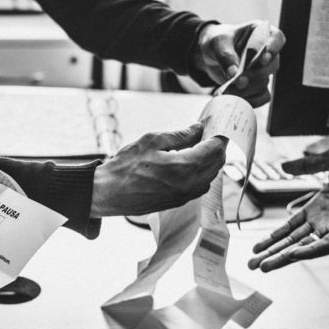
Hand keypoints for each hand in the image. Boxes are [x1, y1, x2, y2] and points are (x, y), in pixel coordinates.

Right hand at [90, 123, 227, 216]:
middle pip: (217, 164)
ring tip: (196, 148)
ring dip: (209, 162)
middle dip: (215, 148)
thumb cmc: (126, 166)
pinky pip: (199, 186)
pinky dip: (200, 174)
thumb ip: (180, 135)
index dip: (219, 136)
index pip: (216, 149)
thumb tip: (198, 129)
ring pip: (210, 177)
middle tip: (206, 135)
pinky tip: (186, 164)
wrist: (109, 192)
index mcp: (185, 166)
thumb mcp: (152, 141)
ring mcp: (185, 196)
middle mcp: (190, 184)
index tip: (215, 126)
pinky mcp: (178, 202)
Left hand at [192, 21, 284, 106]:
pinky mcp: (257, 85)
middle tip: (239, 81)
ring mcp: (262, 70)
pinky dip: (251, 100)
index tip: (263, 58)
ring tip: (228, 91)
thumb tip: (235, 73)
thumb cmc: (216, 42)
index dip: (274, 48)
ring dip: (248, 89)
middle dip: (256, 74)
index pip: (276, 38)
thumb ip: (226, 55)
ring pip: (264, 82)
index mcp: (261, 33)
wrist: (209, 55)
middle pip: (272, 64)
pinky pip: (262, 96)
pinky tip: (236, 100)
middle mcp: (266, 52)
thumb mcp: (218, 43)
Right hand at [248, 141, 328, 271]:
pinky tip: (294, 255)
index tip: (258, 245)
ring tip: (266, 265)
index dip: (274, 236)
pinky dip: (311, 250)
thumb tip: (286, 166)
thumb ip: (307, 165)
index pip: (292, 226)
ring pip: (306, 246)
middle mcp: (327, 218)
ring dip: (286, 256)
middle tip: (253, 264)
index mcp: (321, 204)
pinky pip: (328, 243)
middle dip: (272, 252)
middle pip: (293, 240)